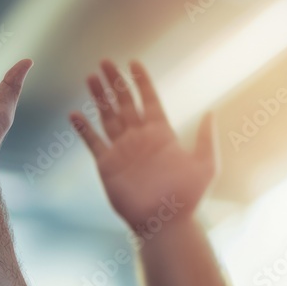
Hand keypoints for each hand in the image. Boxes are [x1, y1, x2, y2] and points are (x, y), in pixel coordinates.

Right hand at [71, 60, 217, 230]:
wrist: (164, 224)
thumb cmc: (187, 198)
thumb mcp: (205, 165)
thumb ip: (205, 138)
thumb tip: (211, 112)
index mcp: (161, 134)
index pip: (148, 99)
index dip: (140, 81)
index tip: (133, 62)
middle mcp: (139, 138)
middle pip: (124, 103)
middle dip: (114, 82)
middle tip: (104, 61)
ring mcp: (122, 151)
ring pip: (107, 117)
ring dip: (99, 97)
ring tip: (90, 77)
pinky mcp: (107, 165)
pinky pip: (93, 142)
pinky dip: (83, 129)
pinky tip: (75, 114)